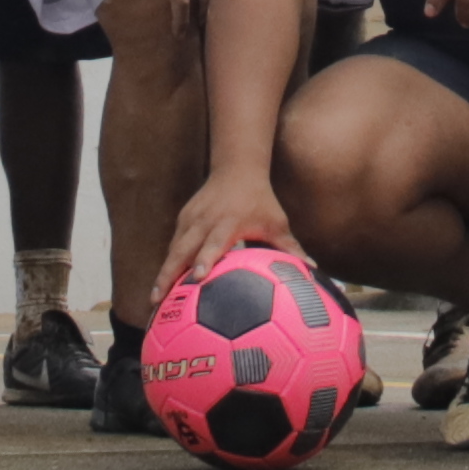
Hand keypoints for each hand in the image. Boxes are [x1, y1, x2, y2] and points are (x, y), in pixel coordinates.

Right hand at [156, 170, 298, 305]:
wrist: (236, 169)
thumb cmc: (261, 201)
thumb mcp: (277, 223)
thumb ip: (292, 249)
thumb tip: (314, 272)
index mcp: (228, 222)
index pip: (214, 242)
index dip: (205, 259)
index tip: (197, 277)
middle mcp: (205, 221)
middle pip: (182, 249)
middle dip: (168, 273)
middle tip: (158, 301)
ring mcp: (191, 219)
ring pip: (173, 248)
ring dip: (162, 273)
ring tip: (154, 300)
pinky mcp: (183, 219)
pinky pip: (173, 244)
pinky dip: (166, 263)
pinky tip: (161, 285)